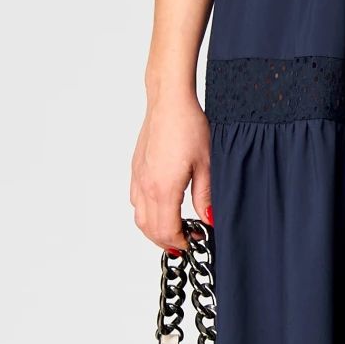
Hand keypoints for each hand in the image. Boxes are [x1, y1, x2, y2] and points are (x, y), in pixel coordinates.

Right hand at [130, 92, 211, 252]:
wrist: (169, 102)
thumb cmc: (188, 127)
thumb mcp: (207, 165)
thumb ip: (205, 197)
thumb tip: (208, 220)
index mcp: (163, 188)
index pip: (166, 230)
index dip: (180, 242)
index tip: (195, 241)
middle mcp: (146, 185)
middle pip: (149, 229)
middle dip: (167, 241)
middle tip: (187, 240)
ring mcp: (138, 177)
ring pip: (139, 218)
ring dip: (155, 229)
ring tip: (175, 229)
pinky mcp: (136, 169)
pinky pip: (136, 201)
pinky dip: (147, 213)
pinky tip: (163, 207)